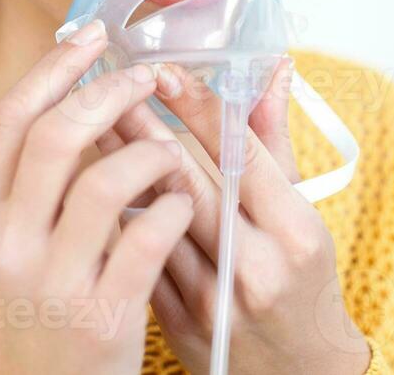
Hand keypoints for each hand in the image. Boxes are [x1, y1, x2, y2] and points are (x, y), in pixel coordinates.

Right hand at [0, 20, 195, 374]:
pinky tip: (182, 206)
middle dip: (110, 93)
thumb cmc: (37, 317)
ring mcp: (53, 283)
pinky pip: (148, 239)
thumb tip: (74, 96)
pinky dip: (173, 210)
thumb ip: (33, 184)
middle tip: (148, 77)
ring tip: (171, 153)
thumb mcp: (11, 250)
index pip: (10, 119)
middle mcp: (7, 244)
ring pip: (106, 181)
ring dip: (151, 153)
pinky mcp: (102, 317)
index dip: (55, 68)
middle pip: (55, 136)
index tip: (93, 34)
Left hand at [96, 58, 371, 374]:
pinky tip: (92, 186)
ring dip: (116, 166)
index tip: (164, 70)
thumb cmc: (304, 285)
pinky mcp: (178, 324)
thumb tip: (271, 69)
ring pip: (152, 219)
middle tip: (110, 84)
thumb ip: (276, 141)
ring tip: (88, 124)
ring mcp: (212, 300)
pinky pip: (136, 259)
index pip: (240, 152)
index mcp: (294, 232)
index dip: (197, 106)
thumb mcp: (303, 212)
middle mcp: (254, 267)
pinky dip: (116, 218)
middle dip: (142, 126)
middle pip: (187, 180)